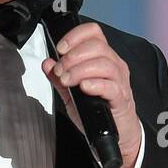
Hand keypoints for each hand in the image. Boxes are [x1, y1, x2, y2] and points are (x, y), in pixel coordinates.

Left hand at [41, 22, 141, 167]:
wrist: (117, 134)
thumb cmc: (98, 111)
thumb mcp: (72, 94)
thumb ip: (59, 78)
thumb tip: (47, 63)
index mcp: (103, 58)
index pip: (93, 33)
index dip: (75, 36)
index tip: (60, 49)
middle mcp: (114, 66)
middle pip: (97, 46)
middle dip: (73, 56)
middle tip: (61, 71)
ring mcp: (120, 81)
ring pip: (104, 63)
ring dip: (80, 70)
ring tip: (68, 80)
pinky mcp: (121, 98)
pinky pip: (111, 85)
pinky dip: (95, 84)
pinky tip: (84, 87)